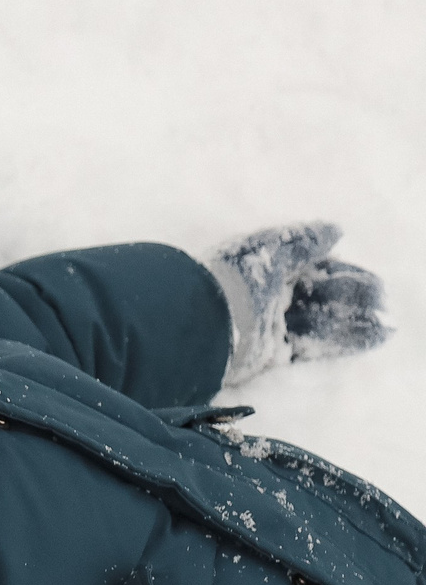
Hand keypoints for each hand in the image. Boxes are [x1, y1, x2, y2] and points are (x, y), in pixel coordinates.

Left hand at [200, 223, 389, 384]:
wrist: (200, 323)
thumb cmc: (234, 279)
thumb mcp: (270, 250)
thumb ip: (304, 241)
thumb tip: (335, 232)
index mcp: (266, 268)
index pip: (311, 268)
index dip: (339, 272)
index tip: (367, 277)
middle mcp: (268, 296)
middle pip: (318, 295)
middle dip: (351, 297)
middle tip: (382, 300)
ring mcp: (269, 325)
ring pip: (320, 321)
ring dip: (353, 320)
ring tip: (385, 322)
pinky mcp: (270, 352)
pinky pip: (312, 345)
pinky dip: (343, 342)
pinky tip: (372, 337)